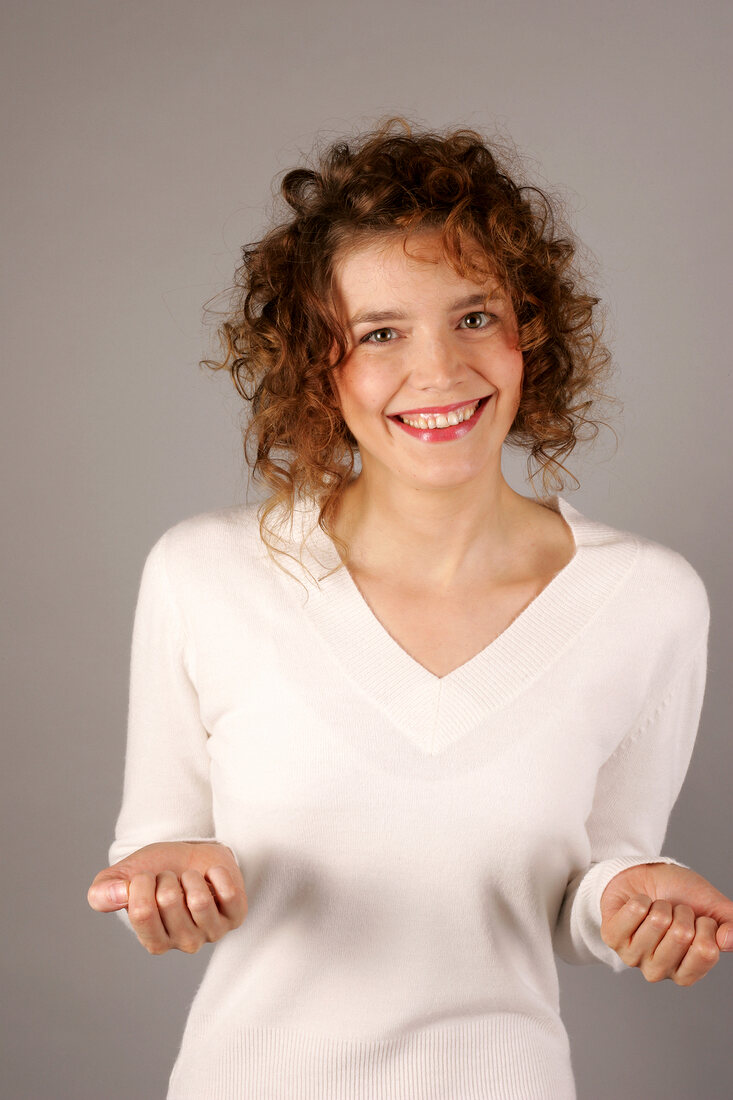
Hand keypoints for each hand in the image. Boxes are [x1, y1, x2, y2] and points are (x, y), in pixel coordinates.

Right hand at [87, 841, 247, 954]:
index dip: (140, 883)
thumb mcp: (122, 878)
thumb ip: (103, 893)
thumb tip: (119, 894)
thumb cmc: (156, 871)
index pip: (141, 912)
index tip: (145, 878)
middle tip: (171, 879)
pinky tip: (211, 877)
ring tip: (190, 879)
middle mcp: (184, 943)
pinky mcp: (236, 916)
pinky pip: (228, 893)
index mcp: (154, 941)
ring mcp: (212, 931)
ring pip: (199, 899)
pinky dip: (217, 874)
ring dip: (191, 876)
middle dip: (166, 877)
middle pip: (169, 900)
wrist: (191, 856)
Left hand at [600, 863, 732, 985]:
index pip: (706, 952)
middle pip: (681, 935)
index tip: (698, 920)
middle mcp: (660, 971)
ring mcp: (634, 957)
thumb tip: (728, 939)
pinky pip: (636, 910)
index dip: (706, 926)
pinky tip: (637, 906)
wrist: (644, 876)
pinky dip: (640, 898)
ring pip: (657, 921)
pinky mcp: (612, 939)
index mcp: (687, 971)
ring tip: (654, 909)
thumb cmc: (678, 895)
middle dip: (681, 912)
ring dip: (660, 905)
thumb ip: (730, 925)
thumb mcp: (711, 909)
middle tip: (672, 912)